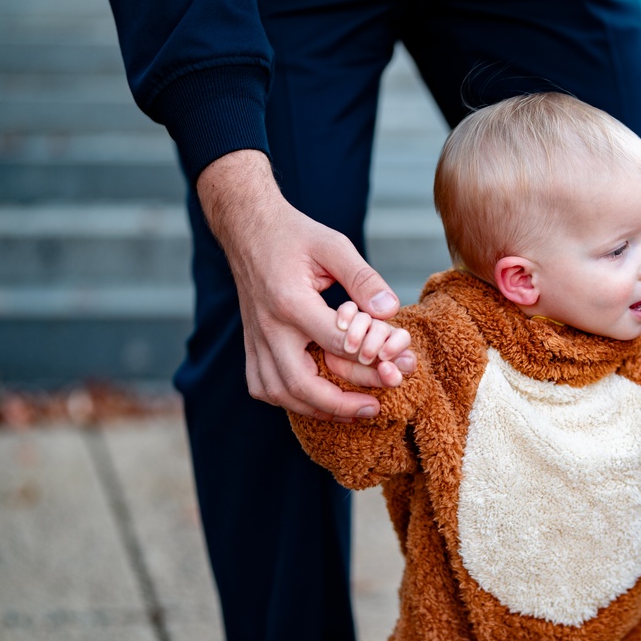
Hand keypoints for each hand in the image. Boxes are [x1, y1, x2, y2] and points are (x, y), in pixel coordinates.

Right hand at [197, 150, 416, 419]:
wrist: (248, 228)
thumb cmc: (294, 235)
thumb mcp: (333, 245)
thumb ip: (363, 278)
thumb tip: (390, 309)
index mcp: (290, 301)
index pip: (335, 344)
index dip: (368, 358)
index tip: (393, 365)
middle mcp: (268, 327)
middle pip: (301, 383)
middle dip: (339, 404)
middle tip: (373, 408)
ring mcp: (256, 339)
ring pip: (280, 392)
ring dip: (315, 409)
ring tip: (349, 412)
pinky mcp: (250, 345)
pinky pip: (264, 387)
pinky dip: (288, 400)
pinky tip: (313, 401)